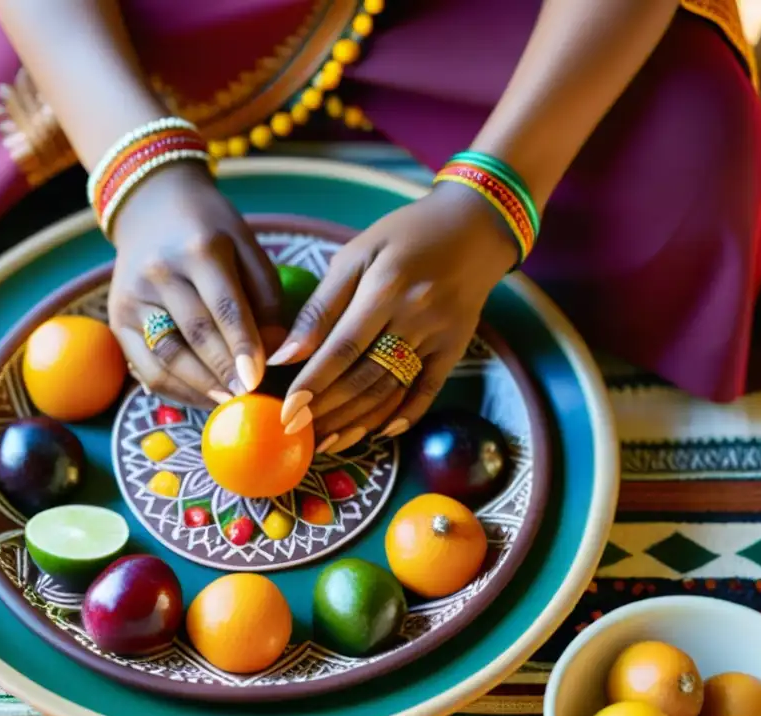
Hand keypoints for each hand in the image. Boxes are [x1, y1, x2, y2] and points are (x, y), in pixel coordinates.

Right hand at [107, 163, 282, 407]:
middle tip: (248, 399)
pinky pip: (145, 367)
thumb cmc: (210, 230)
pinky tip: (201, 398)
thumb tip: (274, 352)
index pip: (224, 306)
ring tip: (228, 403)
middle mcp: (158, 272)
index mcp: (198, 249)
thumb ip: (265, 296)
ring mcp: (131, 297)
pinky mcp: (117, 319)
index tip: (257, 379)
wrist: (151, 207)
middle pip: (195, 334)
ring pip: (167, 356)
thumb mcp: (247, 246)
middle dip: (224, 372)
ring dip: (200, 388)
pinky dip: (174, 389)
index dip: (242, 346)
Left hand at [272, 183, 518, 451]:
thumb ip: (322, 305)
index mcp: (385, 288)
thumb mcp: (357, 253)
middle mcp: (415, 317)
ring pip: (393, 390)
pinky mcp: (456, 348)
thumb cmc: (404, 236)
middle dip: (327, 410)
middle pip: (365, 377)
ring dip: (358, 422)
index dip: (313, 383)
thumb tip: (286, 354)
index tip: (286, 412)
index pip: (342, 348)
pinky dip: (406, 416)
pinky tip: (379, 434)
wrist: (474, 227)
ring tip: (326, 443)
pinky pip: (429, 390)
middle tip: (296, 433)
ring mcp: (440, 337)